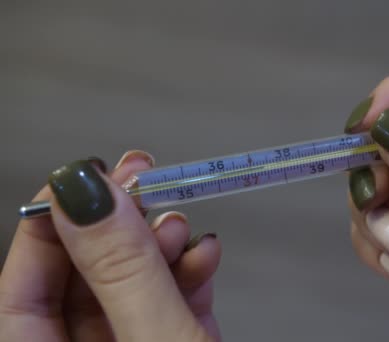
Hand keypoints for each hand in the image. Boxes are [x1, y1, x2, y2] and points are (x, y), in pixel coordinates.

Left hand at [0, 151, 221, 340]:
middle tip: (141, 180)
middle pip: (83, 282)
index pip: (20, 293)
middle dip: (117, 227)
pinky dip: (189, 275)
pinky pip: (168, 305)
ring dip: (159, 247)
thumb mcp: (156, 340)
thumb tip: (89, 194)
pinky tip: (205, 254)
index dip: (48, 227)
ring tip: (179, 224)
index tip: (83, 179)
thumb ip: (124, 272)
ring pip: (129, 288)